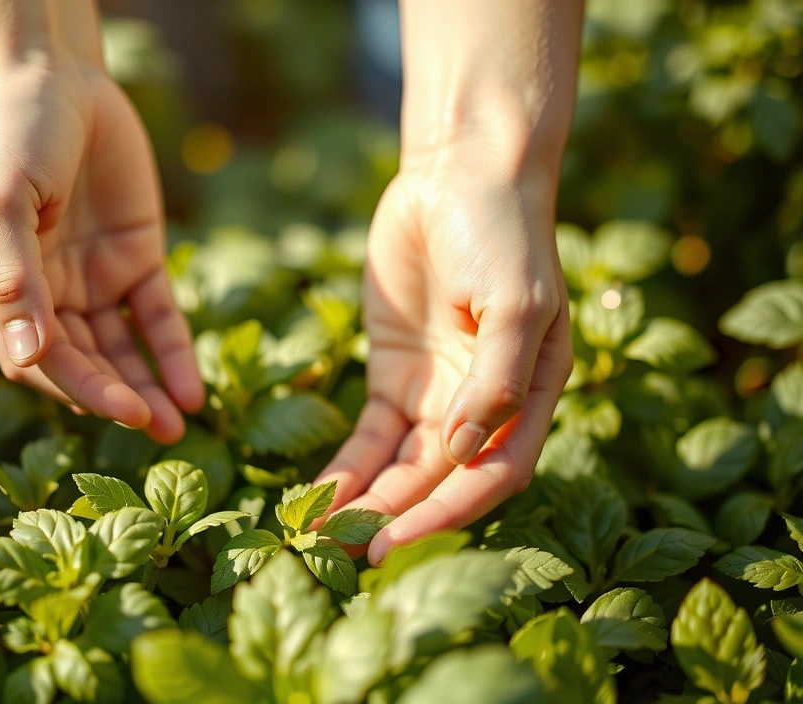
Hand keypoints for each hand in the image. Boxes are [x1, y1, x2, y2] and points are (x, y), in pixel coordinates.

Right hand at [0, 63, 201, 442]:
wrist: (54, 76)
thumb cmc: (11, 134)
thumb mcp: (1, 200)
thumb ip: (15, 277)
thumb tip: (28, 356)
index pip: (38, 356)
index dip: (79, 387)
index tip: (122, 410)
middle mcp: (44, 294)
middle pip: (85, 361)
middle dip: (121, 397)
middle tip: (160, 429)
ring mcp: (91, 279)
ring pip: (123, 349)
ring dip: (150, 386)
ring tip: (182, 424)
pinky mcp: (134, 260)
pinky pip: (157, 316)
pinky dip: (173, 351)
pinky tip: (192, 388)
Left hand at [317, 155, 572, 563]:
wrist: (459, 176)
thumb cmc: (500, 230)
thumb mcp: (513, 299)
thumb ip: (496, 377)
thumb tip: (462, 448)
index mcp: (531, 393)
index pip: (492, 473)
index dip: (445, 514)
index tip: (391, 543)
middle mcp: (486, 403)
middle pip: (439, 480)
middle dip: (394, 518)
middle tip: (341, 553)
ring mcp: (438, 391)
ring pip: (402, 467)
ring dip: (366, 503)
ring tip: (321, 536)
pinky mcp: (396, 374)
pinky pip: (371, 436)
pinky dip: (348, 467)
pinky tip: (319, 495)